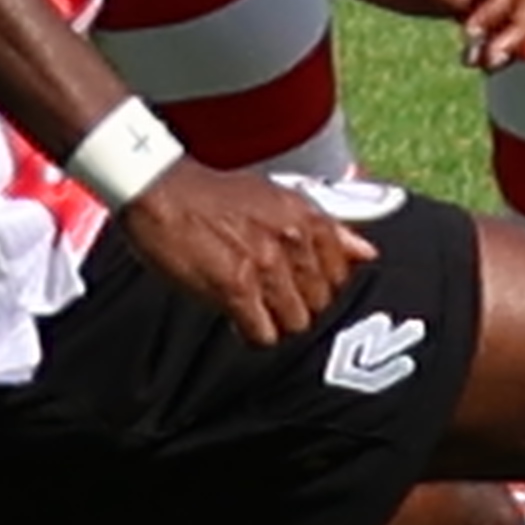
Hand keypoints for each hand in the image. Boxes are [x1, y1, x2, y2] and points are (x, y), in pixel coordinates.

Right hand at [117, 161, 379, 348]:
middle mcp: (291, 241)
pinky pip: (262, 334)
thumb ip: (325, 227)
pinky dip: (251, 333)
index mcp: (305, 217)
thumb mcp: (276, 197)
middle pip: (319, 303)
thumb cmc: (211, 194)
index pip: (340, 275)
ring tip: (252, 307)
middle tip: (269, 296)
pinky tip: (236, 318)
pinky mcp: (234, 289)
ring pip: (294, 322)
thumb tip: (367, 252)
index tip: (297, 284)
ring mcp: (264, 266)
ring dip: (274, 321)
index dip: (317, 284)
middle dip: (296, 304)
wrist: (157, 190)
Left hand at [300, 0, 524, 69]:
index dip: (499, 9)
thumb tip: (485, 23)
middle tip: (490, 59)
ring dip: (511, 38)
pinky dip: (494, 39)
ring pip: (519, 8)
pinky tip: (477, 60)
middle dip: (518, 28)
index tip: (470, 33)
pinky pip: (496, 18)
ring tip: (483, 64)